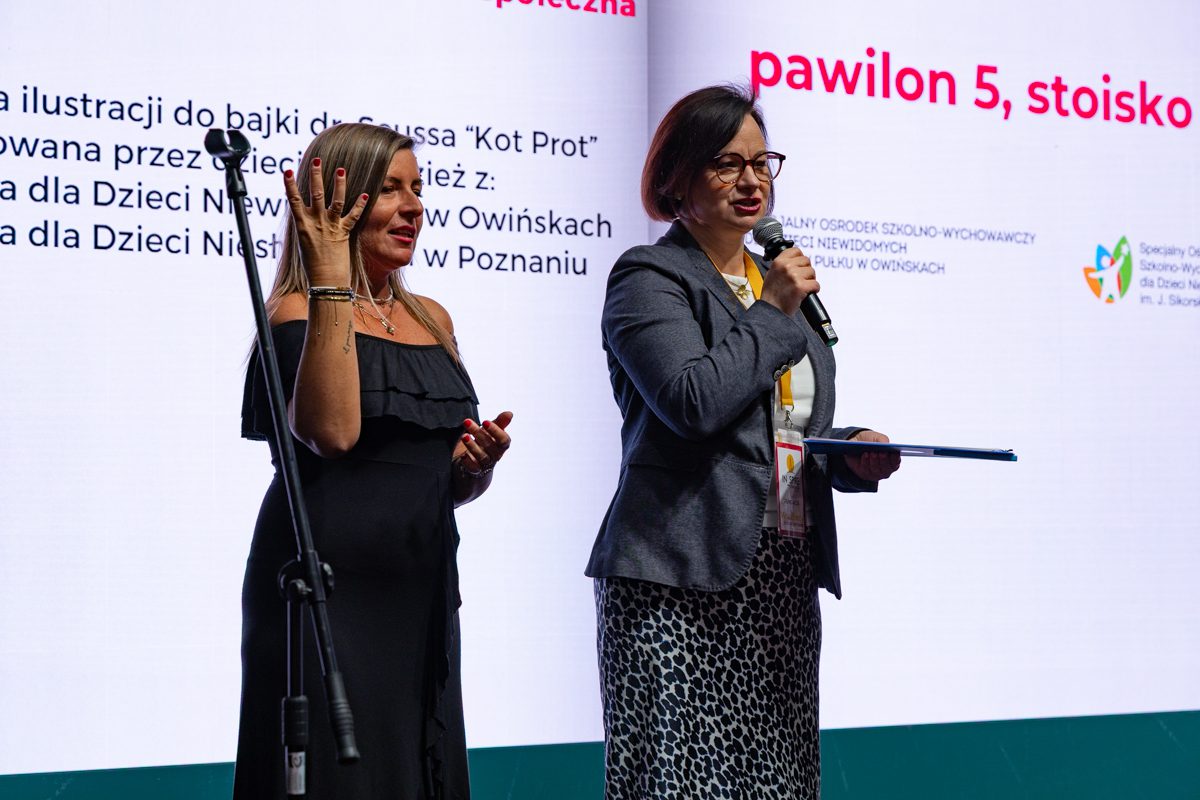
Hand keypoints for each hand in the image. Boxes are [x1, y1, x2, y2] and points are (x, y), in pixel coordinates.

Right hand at [283, 159, 369, 283]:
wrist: (325, 281)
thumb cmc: (312, 266)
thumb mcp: (303, 243)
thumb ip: (304, 226)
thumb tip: (301, 214)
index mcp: (301, 226)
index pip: (293, 201)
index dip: (289, 185)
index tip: (286, 171)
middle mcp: (316, 223)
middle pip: (315, 194)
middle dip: (315, 176)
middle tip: (316, 160)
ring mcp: (330, 227)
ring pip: (335, 201)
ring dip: (339, 184)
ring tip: (340, 169)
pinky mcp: (344, 233)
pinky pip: (352, 216)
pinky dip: (359, 205)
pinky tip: (365, 194)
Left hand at [456, 411, 513, 475]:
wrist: (473, 466)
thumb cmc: (482, 445)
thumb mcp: (489, 432)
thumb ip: (499, 423)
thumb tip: (510, 413)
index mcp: (500, 446)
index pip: (504, 440)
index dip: (496, 431)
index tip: (484, 421)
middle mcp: (495, 456)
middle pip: (491, 446)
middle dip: (479, 433)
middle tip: (467, 422)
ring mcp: (485, 465)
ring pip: (482, 457)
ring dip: (472, 446)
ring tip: (464, 436)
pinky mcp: (474, 472)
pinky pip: (474, 468)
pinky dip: (468, 462)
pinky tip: (463, 455)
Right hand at [759, 246, 818, 316]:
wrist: (771, 310)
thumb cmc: (771, 295)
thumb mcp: (772, 274)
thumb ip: (782, 265)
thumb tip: (795, 260)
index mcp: (778, 262)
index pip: (796, 251)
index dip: (800, 259)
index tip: (799, 267)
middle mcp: (786, 267)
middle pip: (806, 261)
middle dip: (806, 270)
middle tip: (800, 280)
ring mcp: (793, 276)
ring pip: (812, 272)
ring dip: (810, 280)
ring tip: (801, 288)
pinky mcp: (800, 287)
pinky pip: (815, 284)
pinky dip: (814, 289)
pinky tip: (806, 294)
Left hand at [845, 430, 900, 481]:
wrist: (855, 443)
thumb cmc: (870, 440)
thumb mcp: (877, 437)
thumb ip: (883, 440)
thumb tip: (885, 444)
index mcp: (891, 460)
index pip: (896, 463)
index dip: (895, 459)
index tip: (894, 452)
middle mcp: (884, 469)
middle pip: (886, 469)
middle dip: (884, 460)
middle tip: (883, 453)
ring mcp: (874, 474)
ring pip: (876, 470)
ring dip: (874, 461)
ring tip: (872, 453)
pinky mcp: (864, 474)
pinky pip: (866, 470)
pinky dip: (865, 462)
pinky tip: (865, 455)